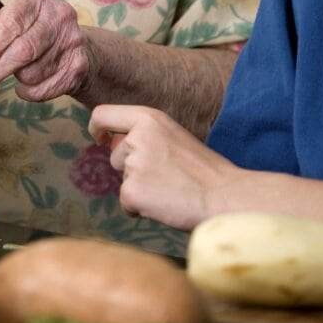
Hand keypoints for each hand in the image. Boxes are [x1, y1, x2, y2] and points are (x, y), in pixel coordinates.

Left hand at [0, 0, 89, 100]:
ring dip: (15, 78)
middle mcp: (59, 15)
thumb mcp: (6, 22)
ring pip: (31, 72)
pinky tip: (28, 82)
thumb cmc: (31, 30)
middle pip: (22, 50)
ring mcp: (72, 40)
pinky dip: (28, 91)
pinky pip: (43, 89)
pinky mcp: (78, 66)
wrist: (74, 46)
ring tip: (14, 71)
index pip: (10, 22)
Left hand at [89, 103, 233, 230]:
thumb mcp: (173, 136)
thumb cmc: (204, 170)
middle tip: (165, 177)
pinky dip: (140, 209)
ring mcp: (134, 164)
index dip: (97, 128)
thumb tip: (113, 144)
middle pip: (115, 155)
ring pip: (122, 179)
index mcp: (149, 118)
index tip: (100, 139)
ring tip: (169, 190)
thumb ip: (144, 135)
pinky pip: (126, 203)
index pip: (103, 114)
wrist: (225, 197)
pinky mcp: (132, 191)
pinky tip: (165, 205)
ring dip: (138, 188)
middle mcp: (137, 137)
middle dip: (132, 169)